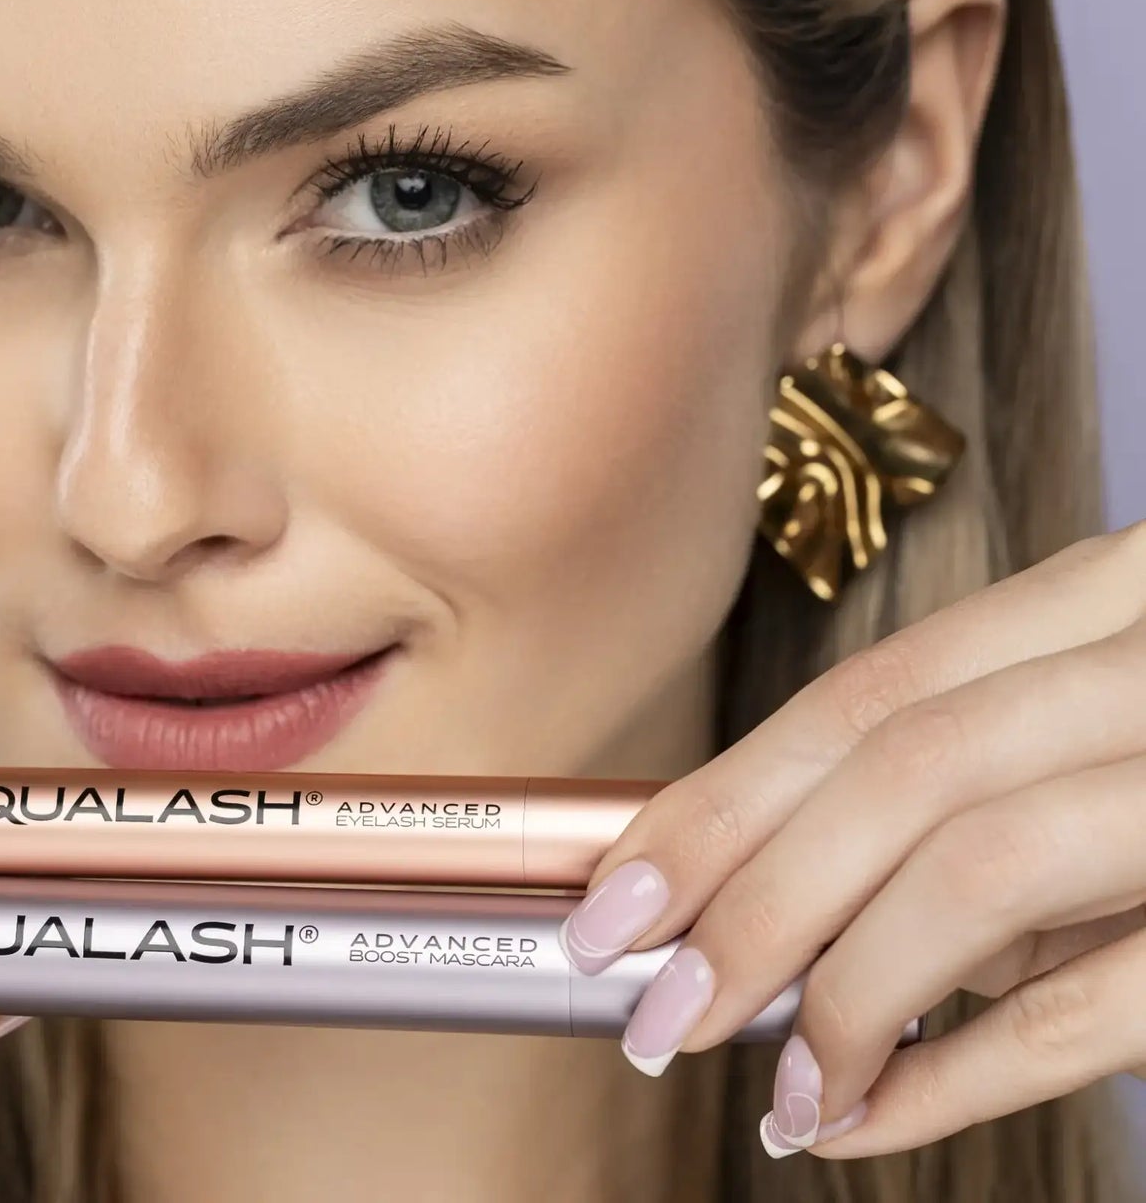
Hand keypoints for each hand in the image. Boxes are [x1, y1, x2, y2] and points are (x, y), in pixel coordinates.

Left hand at [559, 517, 1145, 1158]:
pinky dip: (964, 1070)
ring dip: (840, 989)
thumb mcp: (1113, 721)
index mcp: (1117, 596)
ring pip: (984, 864)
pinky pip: (1107, 998)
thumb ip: (988, 784)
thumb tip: (791, 901)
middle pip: (899, 768)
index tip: (617, 891)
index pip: (869, 694)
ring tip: (766, 1083)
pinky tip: (869, 1117)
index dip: (724, 797)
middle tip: (652, 1004)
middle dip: (747, 895)